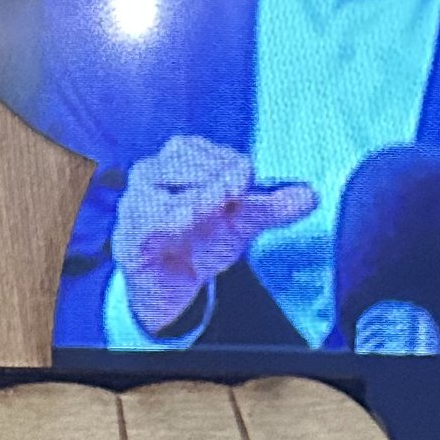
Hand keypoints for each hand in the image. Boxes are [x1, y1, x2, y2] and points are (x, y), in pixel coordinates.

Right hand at [112, 136, 317, 335]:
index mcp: (179, 158)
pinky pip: (148, 225)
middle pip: (181, 162)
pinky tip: (185, 227)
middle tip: (232, 200)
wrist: (169, 287)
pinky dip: (169, 223)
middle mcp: (150, 174)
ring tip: (209, 214)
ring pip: (164, 191)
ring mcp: (134, 205)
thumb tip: (310, 196)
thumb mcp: (241, 222)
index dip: (229, 166)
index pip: (205, 152)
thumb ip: (272, 207)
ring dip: (193, 202)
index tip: (244, 184)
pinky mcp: (128, 238)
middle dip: (213, 182)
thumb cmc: (198, 242)